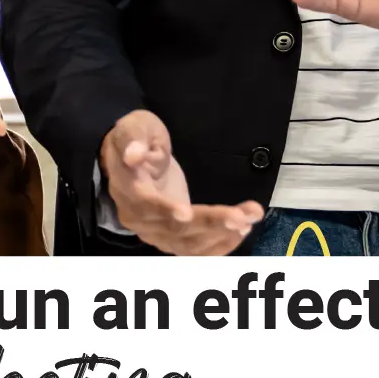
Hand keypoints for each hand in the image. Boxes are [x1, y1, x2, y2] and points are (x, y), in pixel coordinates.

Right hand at [100, 110, 262, 255]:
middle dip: (210, 223)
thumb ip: (133, 138)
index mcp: (128, 188)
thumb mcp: (134, 127)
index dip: (164, 209)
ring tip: (250, 217)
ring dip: (221, 234)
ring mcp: (153, 232)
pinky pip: (194, 249)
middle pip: (174, 228)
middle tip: (242, 217)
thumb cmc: (136, 139)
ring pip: (187, 242)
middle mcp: (137, 218)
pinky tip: (241, 231)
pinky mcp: (170, 237)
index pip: (145, 204)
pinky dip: (219, 244)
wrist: (131, 160)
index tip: (187, 212)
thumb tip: (133, 154)